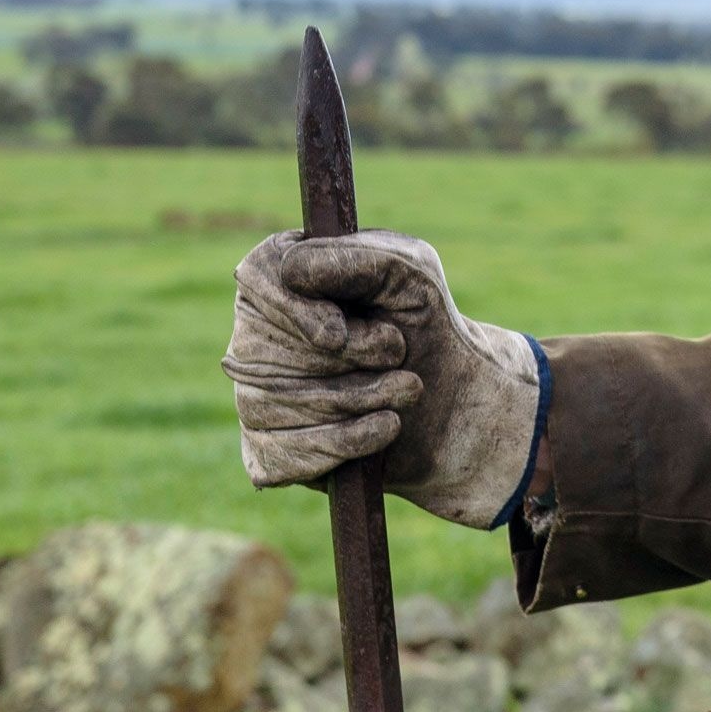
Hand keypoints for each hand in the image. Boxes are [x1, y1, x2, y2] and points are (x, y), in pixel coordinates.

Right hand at [224, 230, 545, 528]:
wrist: (455, 406)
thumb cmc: (427, 329)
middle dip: (346, 357)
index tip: (337, 333)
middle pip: (265, 344)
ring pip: (275, 401)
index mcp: (285, 277)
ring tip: (408, 390)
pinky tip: (386, 428)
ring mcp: (256, 394)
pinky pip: (282, 453)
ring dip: (358, 397)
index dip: (292, 309)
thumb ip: (360, 258)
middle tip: (399, 356)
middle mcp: (258, 334)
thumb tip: (291, 270)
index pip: (255, 277)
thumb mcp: (412, 277)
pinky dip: (342, 443)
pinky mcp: (268, 450)